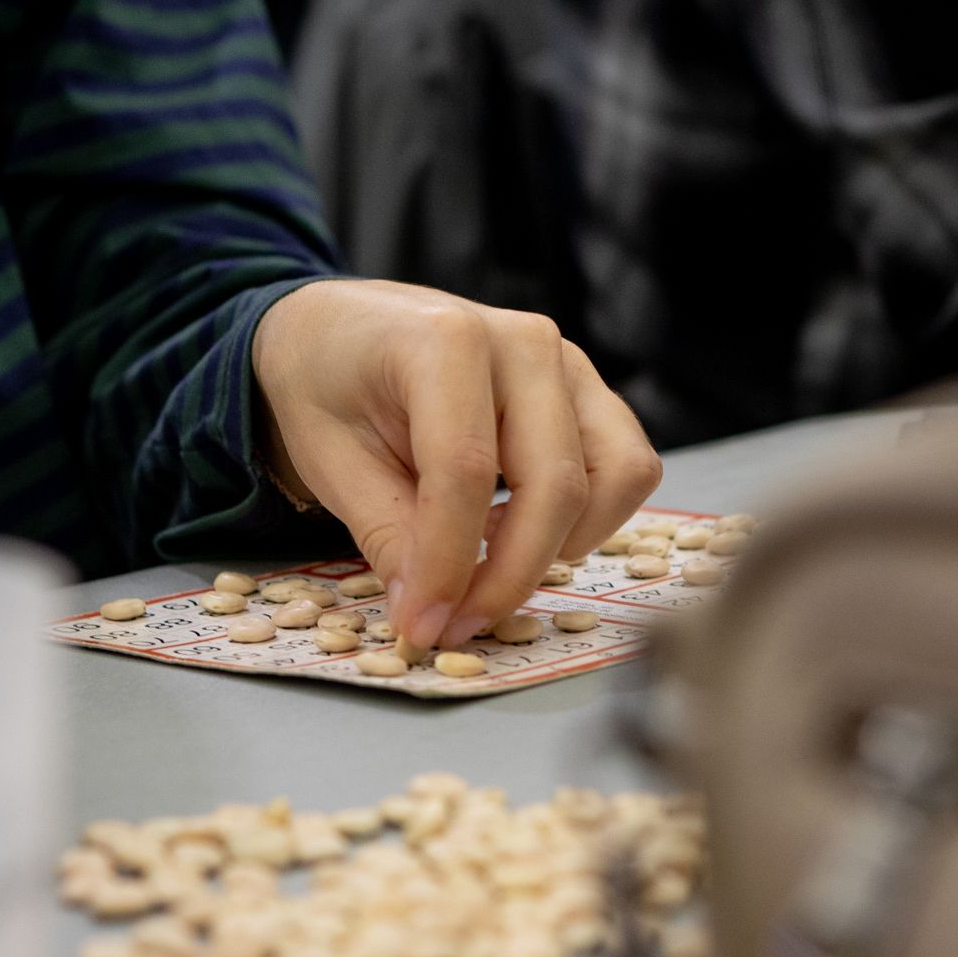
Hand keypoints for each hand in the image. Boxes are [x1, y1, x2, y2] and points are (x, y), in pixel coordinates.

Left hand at [252, 282, 660, 647]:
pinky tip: (518, 529)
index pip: (466, 471)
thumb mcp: (330, 459)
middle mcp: (524, 342)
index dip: (449, 564)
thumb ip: (387, 534)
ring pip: (613, 479)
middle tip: (456, 624)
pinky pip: (627, 469)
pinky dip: (588, 521)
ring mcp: (569, 364)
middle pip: (554, 484)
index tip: (424, 625)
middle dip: (509, 575)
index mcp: (445, 339)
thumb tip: (429, 614)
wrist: (345, 331)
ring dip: (560, 547)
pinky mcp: (590, 392)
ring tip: (488, 563)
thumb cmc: (330, 384)